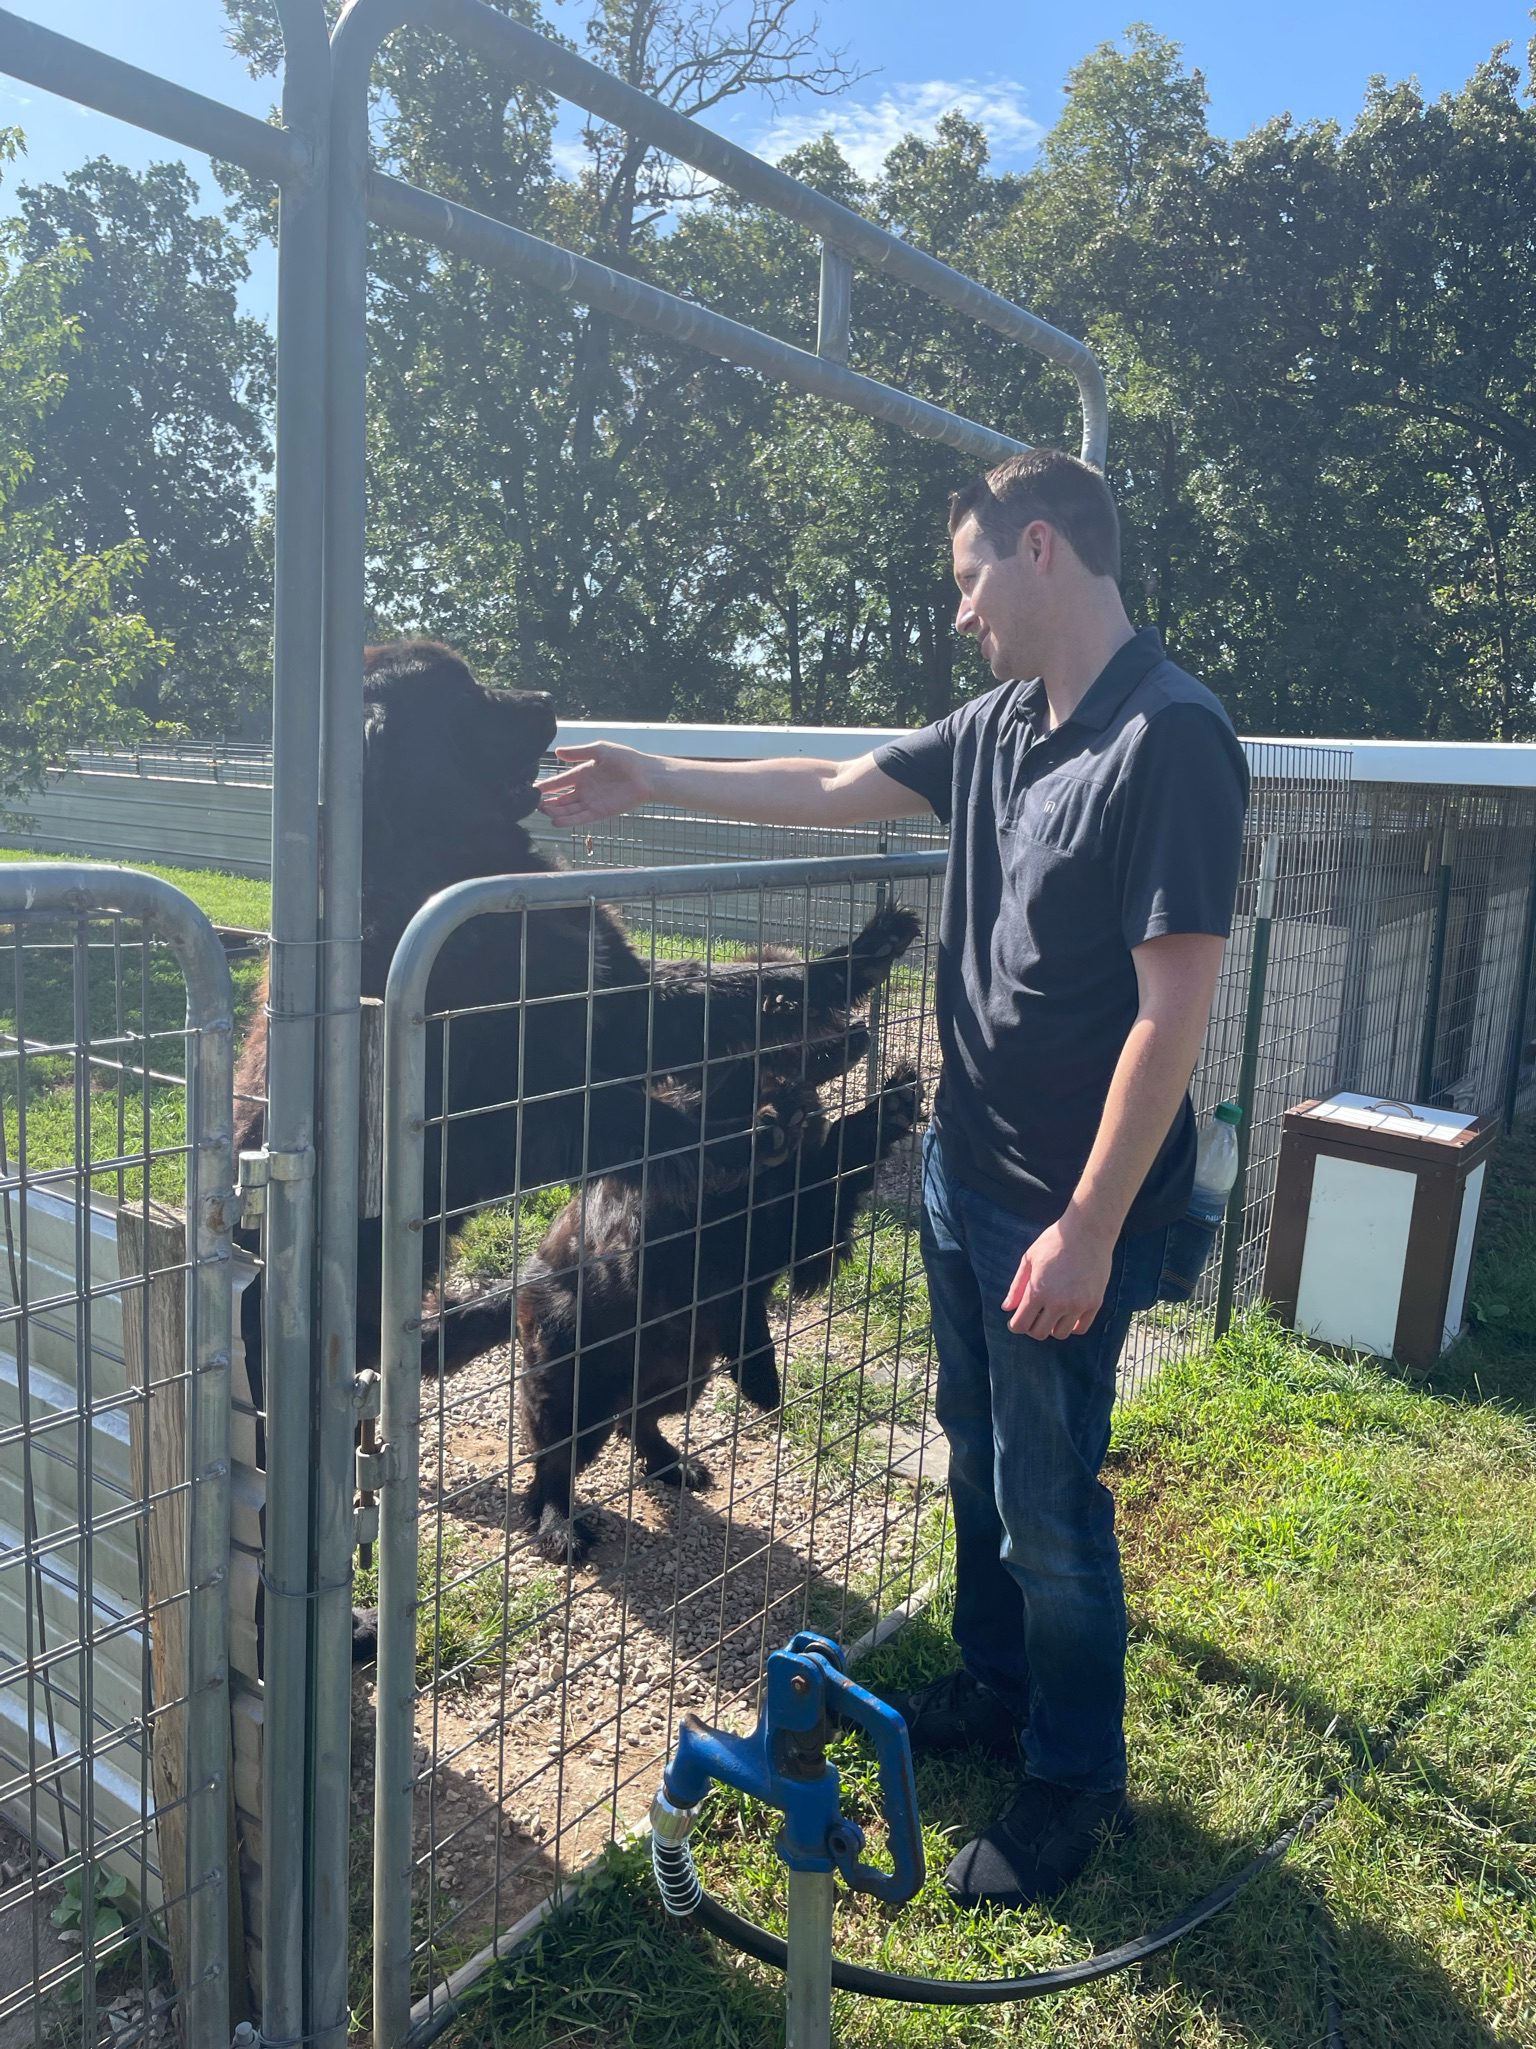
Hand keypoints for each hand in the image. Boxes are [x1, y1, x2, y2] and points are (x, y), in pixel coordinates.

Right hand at [537, 741, 656, 825]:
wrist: (646, 775)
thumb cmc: (625, 759)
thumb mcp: (599, 750)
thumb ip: (578, 753)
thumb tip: (557, 752)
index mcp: (582, 774)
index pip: (559, 782)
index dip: (546, 786)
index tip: (532, 789)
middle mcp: (584, 790)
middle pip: (560, 799)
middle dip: (547, 802)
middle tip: (532, 804)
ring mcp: (591, 802)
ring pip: (568, 810)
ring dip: (555, 812)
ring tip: (542, 812)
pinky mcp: (599, 812)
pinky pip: (581, 818)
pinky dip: (569, 821)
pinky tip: (556, 822)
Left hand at [1002, 1217, 1114, 1340]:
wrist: (1088, 1230)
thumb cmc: (1054, 1241)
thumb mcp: (1029, 1260)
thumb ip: (1017, 1287)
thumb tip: (1006, 1308)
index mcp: (1038, 1292)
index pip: (1021, 1325)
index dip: (1015, 1325)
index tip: (1016, 1321)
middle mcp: (1058, 1303)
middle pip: (1039, 1333)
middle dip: (1032, 1327)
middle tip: (1033, 1316)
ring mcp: (1078, 1304)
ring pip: (1060, 1334)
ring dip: (1052, 1327)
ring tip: (1051, 1313)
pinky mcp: (1095, 1303)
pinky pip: (1080, 1328)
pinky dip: (1072, 1325)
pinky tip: (1067, 1314)